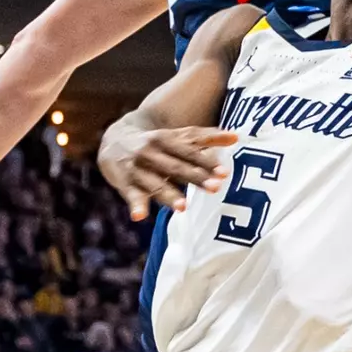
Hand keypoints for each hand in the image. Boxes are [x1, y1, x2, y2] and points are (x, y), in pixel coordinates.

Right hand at [97, 126, 236, 220]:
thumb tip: (237, 136)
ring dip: (169, 195)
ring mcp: (138, 168)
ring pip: (156, 183)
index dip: (207, 162)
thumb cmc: (156, 141)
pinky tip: (139, 216)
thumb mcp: (178, 136)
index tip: (224, 173)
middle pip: (176, 167)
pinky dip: (136, 205)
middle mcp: (153, 152)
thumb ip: (207, 137)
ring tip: (183, 207)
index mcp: (168, 139)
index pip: (190, 152)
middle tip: (215, 188)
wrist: (113, 140)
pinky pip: (131, 196)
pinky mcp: (124, 183)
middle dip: (195, 178)